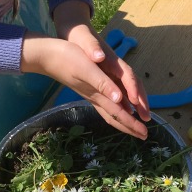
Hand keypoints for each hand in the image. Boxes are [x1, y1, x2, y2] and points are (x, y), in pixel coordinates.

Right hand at [21, 31, 148, 139]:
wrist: (46, 56)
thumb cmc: (66, 58)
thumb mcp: (87, 68)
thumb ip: (103, 84)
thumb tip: (119, 99)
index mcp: (98, 93)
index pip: (119, 113)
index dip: (132, 124)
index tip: (145, 134)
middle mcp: (95, 96)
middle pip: (115, 117)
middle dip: (130, 127)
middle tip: (144, 135)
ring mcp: (90, 93)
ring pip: (110, 112)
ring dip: (124, 120)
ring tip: (134, 125)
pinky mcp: (87, 88)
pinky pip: (105, 104)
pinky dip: (115, 109)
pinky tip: (118, 107)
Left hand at [52, 1, 149, 126]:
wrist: (75, 30)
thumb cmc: (79, 36)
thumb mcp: (84, 40)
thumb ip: (92, 48)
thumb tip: (100, 56)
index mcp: (112, 59)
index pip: (127, 75)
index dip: (132, 89)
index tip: (136, 102)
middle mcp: (116, 67)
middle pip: (134, 85)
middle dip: (141, 101)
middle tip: (146, 117)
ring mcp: (113, 73)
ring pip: (129, 90)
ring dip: (137, 105)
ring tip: (143, 120)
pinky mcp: (108, 76)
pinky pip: (121, 92)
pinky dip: (126, 103)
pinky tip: (128, 114)